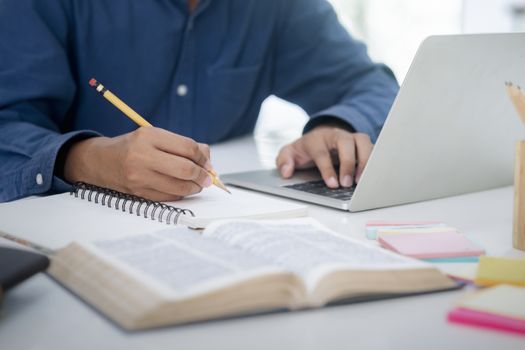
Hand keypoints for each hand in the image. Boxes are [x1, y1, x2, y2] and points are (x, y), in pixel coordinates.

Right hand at [64, 127, 212, 200]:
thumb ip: (182, 145)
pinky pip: (169, 197)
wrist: (102, 161)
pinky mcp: (139, 193)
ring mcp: (139, 177)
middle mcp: (142, 156)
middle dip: (202, 175)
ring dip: (194, 187)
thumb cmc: (133, 147)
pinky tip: (182, 188)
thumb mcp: (155, 136)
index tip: (207, 162)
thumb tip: (207, 157)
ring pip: (179, 187)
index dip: (203, 157)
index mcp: (148, 136)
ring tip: (197, 183)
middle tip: (207, 177)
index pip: (187, 148)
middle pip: (185, 169)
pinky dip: (181, 194)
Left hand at [276, 125, 372, 187]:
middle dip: (348, 163)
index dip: (327, 169)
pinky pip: (373, 149)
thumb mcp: (289, 153)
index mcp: (317, 139)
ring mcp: (350, 138)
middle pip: (346, 142)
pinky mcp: (362, 144)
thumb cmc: (305, 149)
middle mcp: (336, 135)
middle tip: (347, 183)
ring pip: (363, 142)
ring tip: (362, 181)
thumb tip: (286, 172)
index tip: (332, 184)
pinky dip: (374, 161)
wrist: (318, 138)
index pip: (322, 152)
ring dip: (365, 160)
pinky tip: (372, 176)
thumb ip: (284, 161)